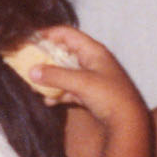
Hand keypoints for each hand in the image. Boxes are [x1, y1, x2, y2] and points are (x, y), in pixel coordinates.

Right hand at [25, 25, 147, 132]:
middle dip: (46, 58)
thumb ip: (55, 75)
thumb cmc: (109, 96)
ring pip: (65, 72)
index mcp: (93, 51)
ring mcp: (92, 78)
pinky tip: (48, 101)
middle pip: (64, 53)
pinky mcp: (91, 94)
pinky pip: (70, 88)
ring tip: (34, 84)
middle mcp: (92, 61)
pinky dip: (58, 93)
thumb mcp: (81, 83)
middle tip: (27, 62)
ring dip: (50, 77)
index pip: (67, 34)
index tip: (30, 39)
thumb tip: (31, 71)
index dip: (48, 34)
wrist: (128, 122)